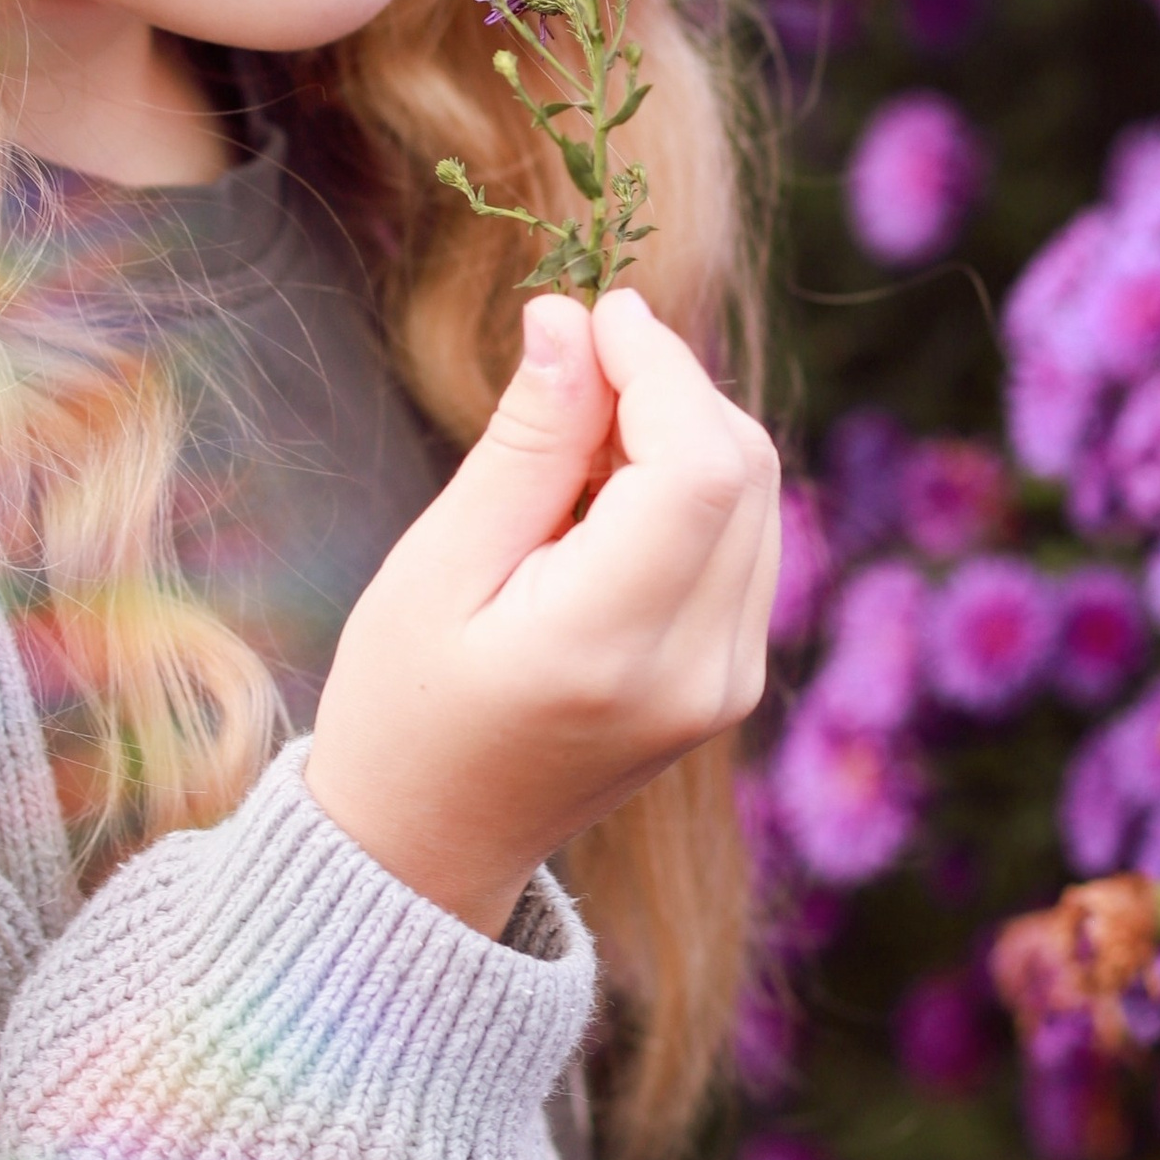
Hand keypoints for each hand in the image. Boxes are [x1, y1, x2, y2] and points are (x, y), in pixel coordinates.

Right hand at [304, 289, 780, 934]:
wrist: (429, 847)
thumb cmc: (402, 706)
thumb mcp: (435, 568)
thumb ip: (522, 447)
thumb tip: (572, 320)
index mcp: (611, 648)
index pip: (700, 468)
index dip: (660, 367)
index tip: (592, 312)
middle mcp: (699, 672)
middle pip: (744, 469)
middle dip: (670, 390)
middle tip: (569, 374)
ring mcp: (728, 684)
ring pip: (757, 496)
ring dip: (682, 434)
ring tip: (574, 449)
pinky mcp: (733, 681)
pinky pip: (746, 541)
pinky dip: (692, 489)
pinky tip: (606, 503)